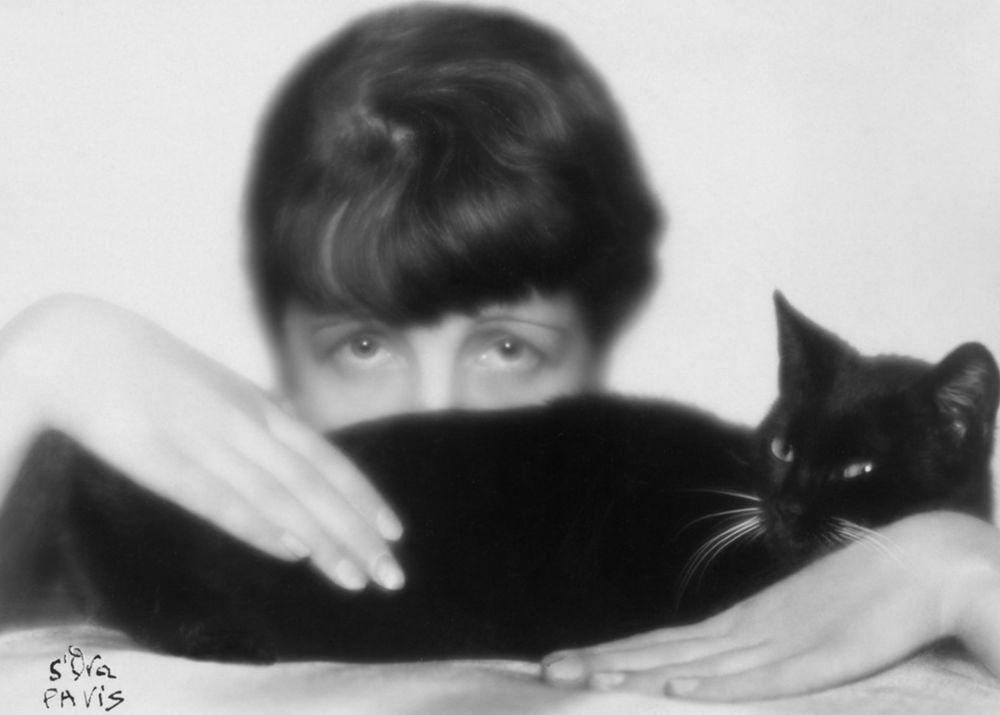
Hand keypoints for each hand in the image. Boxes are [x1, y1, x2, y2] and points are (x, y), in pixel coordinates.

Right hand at [0, 295, 403, 591]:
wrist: (82, 346)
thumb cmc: (154, 369)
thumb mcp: (220, 386)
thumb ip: (258, 409)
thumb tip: (293, 419)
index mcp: (260, 408)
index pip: (327, 461)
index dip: (364, 498)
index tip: (395, 533)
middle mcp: (247, 424)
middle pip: (316, 485)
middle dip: (358, 533)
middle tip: (393, 577)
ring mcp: (210, 440)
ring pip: (280, 496)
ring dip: (323, 540)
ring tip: (357, 578)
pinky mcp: (166, 459)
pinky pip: (221, 498)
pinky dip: (260, 524)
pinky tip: (293, 551)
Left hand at [542, 511, 999, 700]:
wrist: (926, 561)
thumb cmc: (862, 597)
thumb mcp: (801, 630)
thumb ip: (763, 651)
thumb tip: (720, 665)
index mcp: (742, 628)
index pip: (662, 646)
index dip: (613, 656)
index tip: (564, 661)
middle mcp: (747, 633)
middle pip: (661, 652)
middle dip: (601, 661)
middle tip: (543, 669)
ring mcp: (780, 644)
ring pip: (694, 664)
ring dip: (635, 672)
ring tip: (581, 676)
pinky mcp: (819, 658)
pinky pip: (760, 680)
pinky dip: (714, 686)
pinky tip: (672, 689)